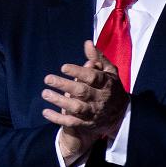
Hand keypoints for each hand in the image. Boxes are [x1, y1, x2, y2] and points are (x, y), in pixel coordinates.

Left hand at [42, 40, 128, 157]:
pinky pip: (72, 123)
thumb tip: (88, 43)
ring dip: (60, 101)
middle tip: (48, 78)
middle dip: (65, 85)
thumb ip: (98, 58)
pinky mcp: (87, 123)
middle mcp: (100, 98)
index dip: (78, 72)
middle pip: (83, 92)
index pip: (93, 77)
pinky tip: (45, 112)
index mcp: (106, 84)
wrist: (120, 115)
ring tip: (45, 93)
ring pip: (77, 108)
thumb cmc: (109, 87)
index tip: (63, 67)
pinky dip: (58, 118)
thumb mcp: (109, 72)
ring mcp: (93, 112)